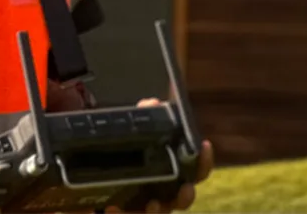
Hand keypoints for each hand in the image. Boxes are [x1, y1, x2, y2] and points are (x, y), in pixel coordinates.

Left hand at [106, 99, 214, 213]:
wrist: (101, 178)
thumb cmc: (128, 152)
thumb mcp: (135, 131)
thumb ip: (144, 116)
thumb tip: (153, 103)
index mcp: (173, 171)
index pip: (196, 170)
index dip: (204, 160)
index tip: (205, 145)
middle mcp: (167, 191)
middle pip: (184, 198)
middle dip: (187, 195)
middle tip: (185, 187)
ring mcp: (151, 205)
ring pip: (162, 211)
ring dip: (159, 210)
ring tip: (153, 204)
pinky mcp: (131, 211)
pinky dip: (124, 212)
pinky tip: (115, 207)